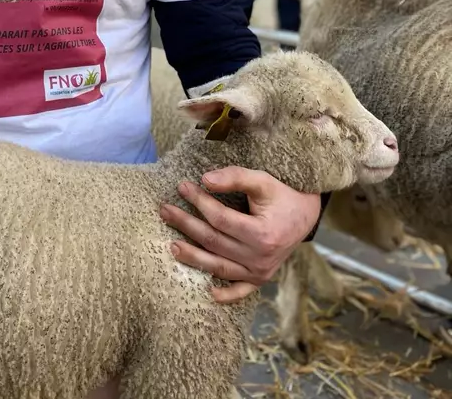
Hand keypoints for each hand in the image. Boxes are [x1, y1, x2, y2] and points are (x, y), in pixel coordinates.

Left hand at [160, 167, 321, 302]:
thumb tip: (205, 179)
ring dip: (193, 257)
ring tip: (171, 246)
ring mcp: (260, 272)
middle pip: (214, 242)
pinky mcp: (261, 279)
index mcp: (263, 234)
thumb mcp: (262, 180)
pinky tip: (208, 292)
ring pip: (219, 267)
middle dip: (186, 225)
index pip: (220, 219)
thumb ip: (235, 177)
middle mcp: (260, 258)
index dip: (199, 202)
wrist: (305, 215)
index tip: (183, 187)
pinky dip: (226, 294)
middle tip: (165, 210)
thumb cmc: (282, 195)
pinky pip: (240, 291)